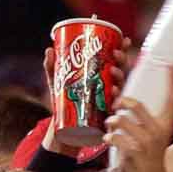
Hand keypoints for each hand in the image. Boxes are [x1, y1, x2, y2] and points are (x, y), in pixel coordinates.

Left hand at [42, 38, 129, 156]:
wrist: (64, 132)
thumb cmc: (64, 104)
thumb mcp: (57, 85)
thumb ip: (52, 69)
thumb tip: (49, 50)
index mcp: (101, 76)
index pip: (115, 61)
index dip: (122, 49)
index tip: (123, 39)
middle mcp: (109, 88)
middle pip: (121, 71)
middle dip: (122, 61)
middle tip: (115, 54)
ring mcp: (109, 102)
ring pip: (121, 87)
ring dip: (120, 78)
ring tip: (113, 72)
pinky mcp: (107, 116)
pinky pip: (116, 108)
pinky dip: (117, 102)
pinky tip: (115, 98)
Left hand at [103, 67, 172, 171]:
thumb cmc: (150, 156)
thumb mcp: (155, 136)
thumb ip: (146, 120)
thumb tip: (129, 102)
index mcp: (165, 124)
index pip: (172, 99)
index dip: (172, 82)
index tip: (171, 66)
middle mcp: (157, 130)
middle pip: (136, 104)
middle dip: (121, 101)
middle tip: (116, 105)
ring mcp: (145, 141)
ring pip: (120, 120)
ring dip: (111, 122)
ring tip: (110, 126)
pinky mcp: (132, 151)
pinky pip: (113, 136)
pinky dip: (107, 137)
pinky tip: (108, 140)